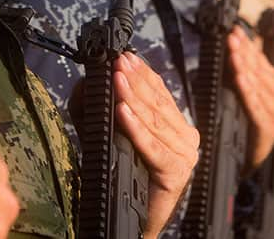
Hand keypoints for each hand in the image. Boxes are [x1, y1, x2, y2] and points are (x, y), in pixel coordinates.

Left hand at [115, 52, 199, 238]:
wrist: (131, 217)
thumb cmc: (122, 173)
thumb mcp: (106, 132)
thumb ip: (98, 106)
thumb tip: (89, 81)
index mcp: (175, 124)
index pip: (160, 91)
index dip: (142, 72)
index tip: (124, 56)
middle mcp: (184, 138)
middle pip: (158, 103)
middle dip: (137, 80)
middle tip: (119, 63)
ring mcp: (185, 155)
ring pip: (156, 122)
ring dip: (136, 99)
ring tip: (118, 81)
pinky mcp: (176, 173)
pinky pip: (154, 148)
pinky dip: (137, 130)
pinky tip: (123, 113)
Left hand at [228, 26, 273, 167]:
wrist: (245, 160)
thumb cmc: (241, 121)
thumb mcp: (242, 91)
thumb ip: (241, 69)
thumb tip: (231, 39)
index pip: (263, 61)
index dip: (249, 45)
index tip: (236, 29)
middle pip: (263, 70)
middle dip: (247, 51)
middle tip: (233, 36)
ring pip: (261, 86)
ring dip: (247, 67)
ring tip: (235, 51)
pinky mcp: (266, 129)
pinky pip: (257, 108)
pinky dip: (249, 92)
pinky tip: (240, 78)